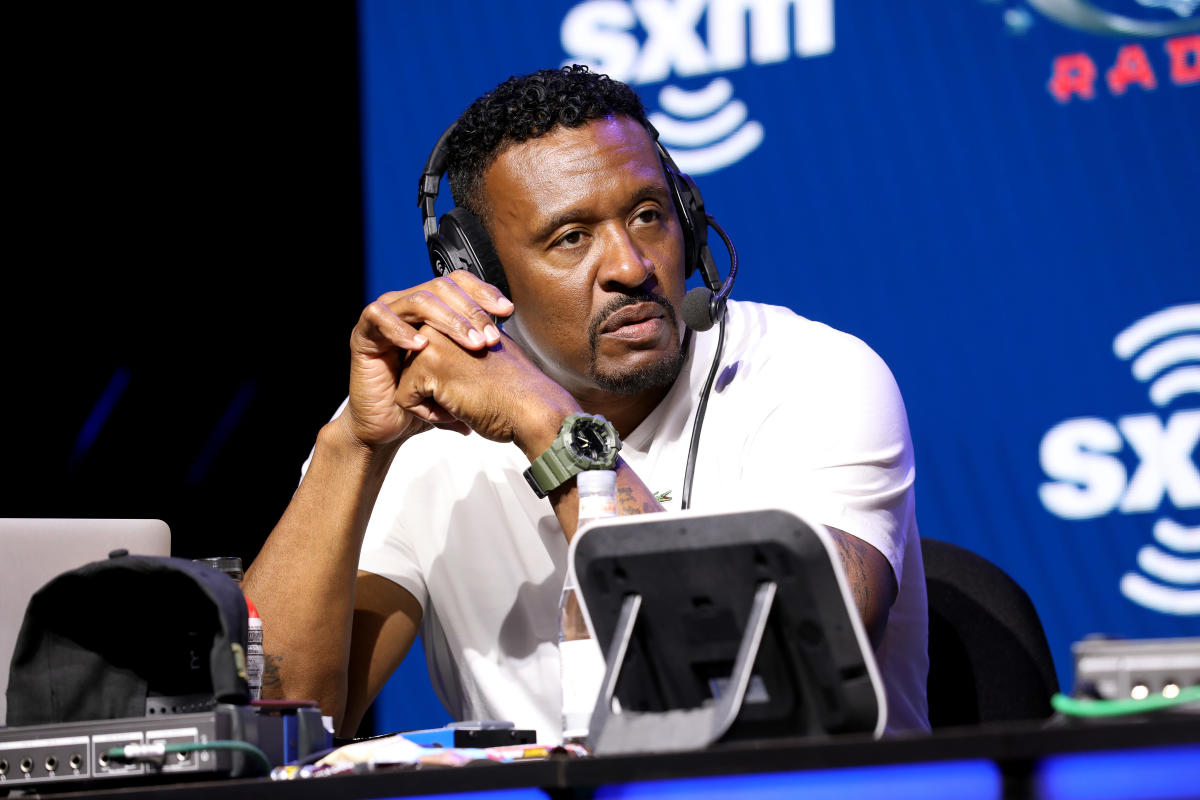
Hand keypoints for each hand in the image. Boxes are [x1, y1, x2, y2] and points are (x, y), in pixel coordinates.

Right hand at [339, 271, 514, 448]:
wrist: (389, 426)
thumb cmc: (425, 399)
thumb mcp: (461, 375)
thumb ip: (481, 358)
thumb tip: (518, 353)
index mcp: (433, 308)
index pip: (460, 284)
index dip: (484, 292)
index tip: (507, 312)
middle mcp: (409, 305)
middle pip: (443, 287)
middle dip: (471, 310)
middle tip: (490, 336)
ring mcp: (386, 315)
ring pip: (418, 300)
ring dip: (447, 320)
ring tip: (469, 343)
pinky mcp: (363, 333)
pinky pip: (379, 317)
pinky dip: (401, 330)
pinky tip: (421, 346)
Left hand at [394, 326, 579, 457]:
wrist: (533, 409)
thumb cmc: (514, 391)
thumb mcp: (486, 355)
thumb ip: (462, 346)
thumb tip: (440, 352)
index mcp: (455, 318)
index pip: (425, 356)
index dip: (444, 380)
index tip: (474, 386)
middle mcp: (440, 323)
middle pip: (411, 368)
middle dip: (433, 390)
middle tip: (472, 393)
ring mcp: (432, 341)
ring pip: (407, 383)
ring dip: (432, 402)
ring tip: (467, 399)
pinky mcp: (425, 365)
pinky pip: (405, 399)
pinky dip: (428, 415)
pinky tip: (458, 409)